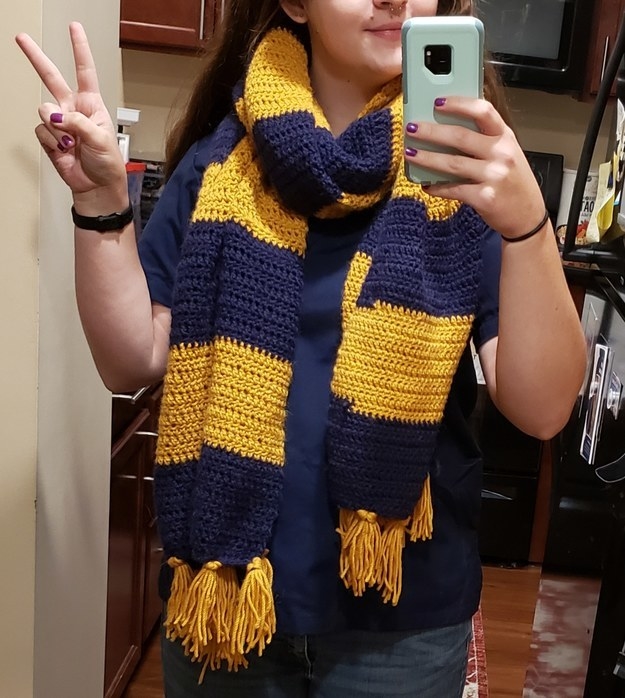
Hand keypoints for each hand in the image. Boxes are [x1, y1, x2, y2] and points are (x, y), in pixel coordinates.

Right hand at [15, 22, 127, 209]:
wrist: (97, 187)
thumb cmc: (108, 164)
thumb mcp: (101, 139)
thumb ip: (78, 123)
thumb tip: (55, 116)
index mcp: (91, 104)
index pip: (85, 71)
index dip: (79, 49)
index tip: (74, 28)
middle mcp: (73, 109)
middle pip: (51, 77)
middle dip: (35, 57)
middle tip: (21, 38)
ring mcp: (59, 123)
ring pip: (43, 110)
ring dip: (56, 128)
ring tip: (71, 144)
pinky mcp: (49, 138)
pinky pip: (41, 131)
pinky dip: (51, 142)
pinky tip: (64, 150)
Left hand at [404, 97, 545, 239]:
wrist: (527, 215)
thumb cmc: (512, 182)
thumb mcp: (506, 154)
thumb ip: (484, 141)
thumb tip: (445, 130)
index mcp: (505, 137)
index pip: (483, 111)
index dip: (459, 104)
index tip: (437, 102)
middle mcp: (501, 154)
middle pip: (460, 137)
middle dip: (431, 131)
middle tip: (411, 128)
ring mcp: (494, 176)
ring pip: (452, 163)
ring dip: (427, 158)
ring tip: (410, 154)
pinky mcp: (485, 198)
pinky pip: (453, 189)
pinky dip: (436, 187)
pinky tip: (425, 185)